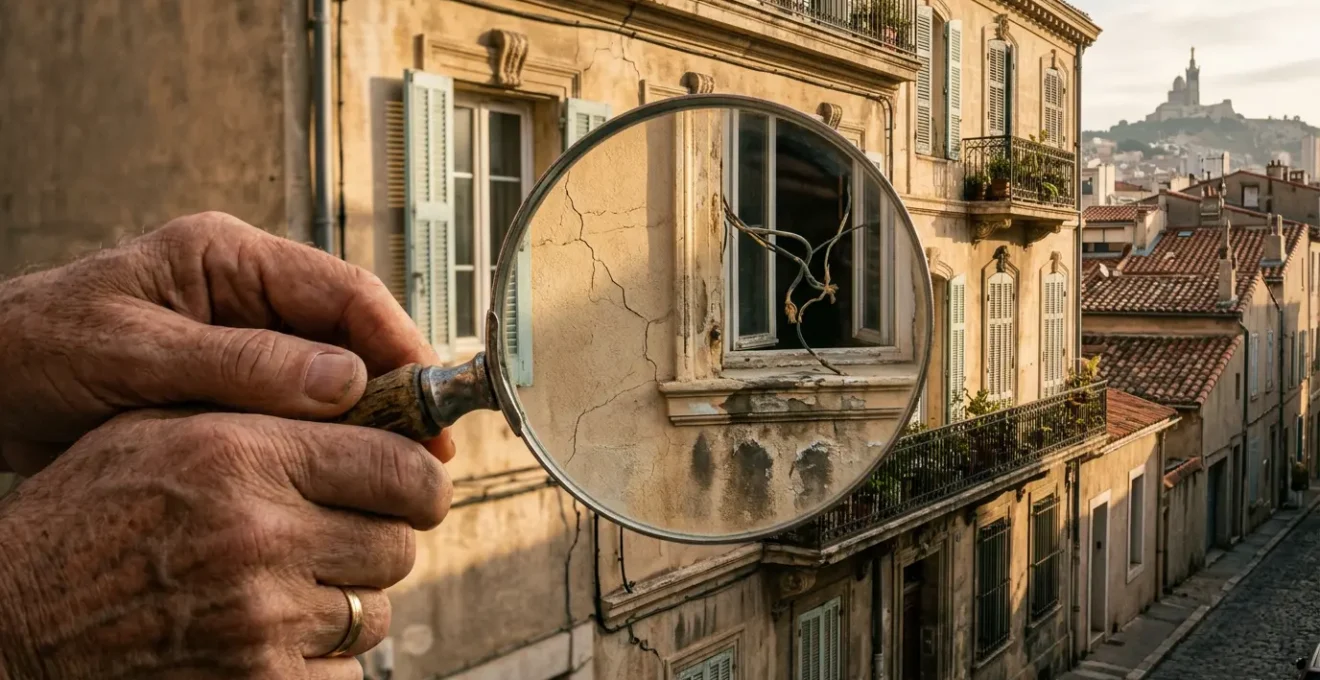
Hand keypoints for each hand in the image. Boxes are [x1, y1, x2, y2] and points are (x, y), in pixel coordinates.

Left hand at [0, 212, 453, 473]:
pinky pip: (300, 406)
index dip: (399, 342)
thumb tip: (347, 382)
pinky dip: (326, 438)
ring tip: (396, 470)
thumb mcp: (135, 355)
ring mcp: (243, 336)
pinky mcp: (234, 380)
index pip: (343, 288)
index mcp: (227, 258)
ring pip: (334, 373)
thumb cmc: (36, 350)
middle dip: (395, 389)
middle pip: (352, 332)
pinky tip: (342, 472)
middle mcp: (246, 291)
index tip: (430, 398)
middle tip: (427, 451)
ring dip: (368, 419)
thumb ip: (241, 365)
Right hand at [0, 410, 450, 678]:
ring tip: (287, 589)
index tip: (416, 485)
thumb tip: (365, 403)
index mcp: (243, 455)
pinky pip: (345, 671)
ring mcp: (261, 617)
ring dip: (346, 601)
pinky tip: (272, 637)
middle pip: (398, 540)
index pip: (400, 465)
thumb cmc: (83, 521)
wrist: (16, 625)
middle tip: (346, 537)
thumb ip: (263, 411)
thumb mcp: (158, 430)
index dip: (420, 478)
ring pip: (374, 609)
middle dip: (381, 538)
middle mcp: (260, 532)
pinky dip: (321, 659)